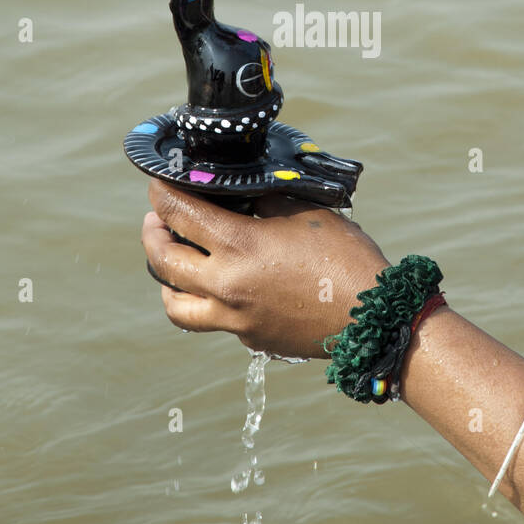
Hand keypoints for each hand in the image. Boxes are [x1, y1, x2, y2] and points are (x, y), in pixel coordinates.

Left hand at [142, 179, 389, 358]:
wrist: (370, 319)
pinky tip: (222, 285)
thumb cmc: (345, 259)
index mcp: (240, 247)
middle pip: (163, 261)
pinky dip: (207, 300)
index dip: (162, 194)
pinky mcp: (250, 339)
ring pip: (175, 305)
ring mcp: (235, 319)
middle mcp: (227, 286)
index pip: (179, 214)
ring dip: (166, 280)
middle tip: (156, 220)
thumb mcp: (305, 213)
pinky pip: (213, 320)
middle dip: (152, 235)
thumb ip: (265, 201)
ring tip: (172, 263)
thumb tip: (242, 194)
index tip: (158, 184)